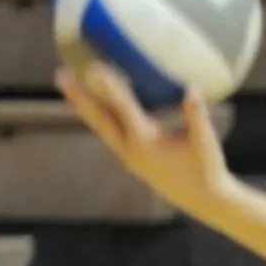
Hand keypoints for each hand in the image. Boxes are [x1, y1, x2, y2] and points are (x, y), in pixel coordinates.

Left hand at [55, 62, 234, 214]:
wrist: (203, 198)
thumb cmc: (206, 168)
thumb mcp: (204, 140)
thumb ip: (195, 113)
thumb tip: (192, 87)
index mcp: (145, 142)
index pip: (123, 108)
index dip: (109, 86)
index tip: (94, 67)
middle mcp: (130, 149)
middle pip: (98, 119)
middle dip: (79, 96)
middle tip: (60, 75)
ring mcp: (128, 156)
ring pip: (101, 127)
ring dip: (85, 107)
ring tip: (70, 88)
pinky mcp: (132, 160)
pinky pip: (110, 133)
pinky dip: (100, 117)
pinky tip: (98, 108)